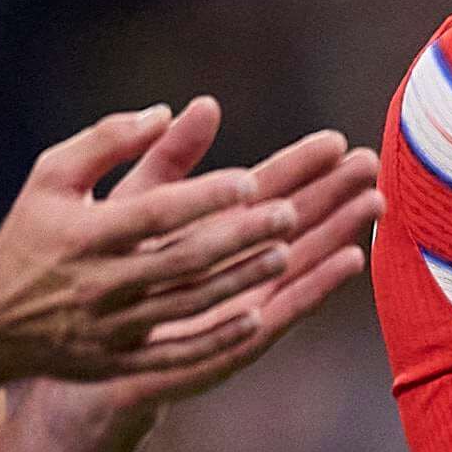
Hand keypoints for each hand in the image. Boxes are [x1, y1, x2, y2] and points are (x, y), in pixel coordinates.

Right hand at [0, 100, 297, 382]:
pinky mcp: (117, 363)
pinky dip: (217, 339)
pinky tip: (258, 319)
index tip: (252, 181)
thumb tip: (165, 112)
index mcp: (83, 234)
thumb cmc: (30, 234)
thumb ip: (106, 140)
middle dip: (240, 238)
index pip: (155, 213)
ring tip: (284, 254)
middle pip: (181, 260)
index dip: (205, 198)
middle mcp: (98, 283)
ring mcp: (110, 328)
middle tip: (289, 215)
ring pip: (188, 306)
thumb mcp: (52, 175)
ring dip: (240, 282)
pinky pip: (175, 354)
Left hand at [83, 122, 383, 409]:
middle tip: (371, 163)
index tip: (335, 140)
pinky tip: (349, 261)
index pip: (265, 191)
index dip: (300, 165)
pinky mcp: (237, 340)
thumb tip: (204, 103)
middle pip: (294, 222)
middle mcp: (235, 266)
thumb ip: (168, 160)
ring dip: (338, 232)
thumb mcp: (134, 207)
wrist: (78, 348)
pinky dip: (318, 285)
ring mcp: (240, 303)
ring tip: (372, 203)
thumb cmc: (103, 273)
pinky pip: (285, 310)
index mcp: (212, 229)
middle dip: (333, 192)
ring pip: (300, 261)